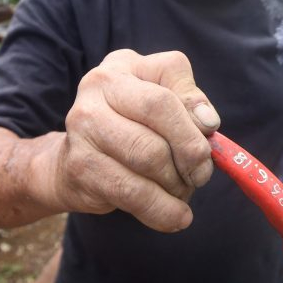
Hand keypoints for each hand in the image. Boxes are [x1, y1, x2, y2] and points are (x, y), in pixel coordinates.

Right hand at [53, 49, 220, 232]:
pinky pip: (134, 193)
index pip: (168, 81)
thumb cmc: (130, 128)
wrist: (72, 164)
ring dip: (178, 183)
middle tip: (201, 173)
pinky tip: (177, 216)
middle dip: (191, 151)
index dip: (194, 112)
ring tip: (183, 191)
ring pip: (150, 157)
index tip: (211, 132)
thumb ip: (187, 102)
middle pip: (160, 114)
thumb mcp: (159, 102)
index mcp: (122, 67)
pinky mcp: (81, 167)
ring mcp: (83, 127)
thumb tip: (208, 122)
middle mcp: (97, 88)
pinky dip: (164, 210)